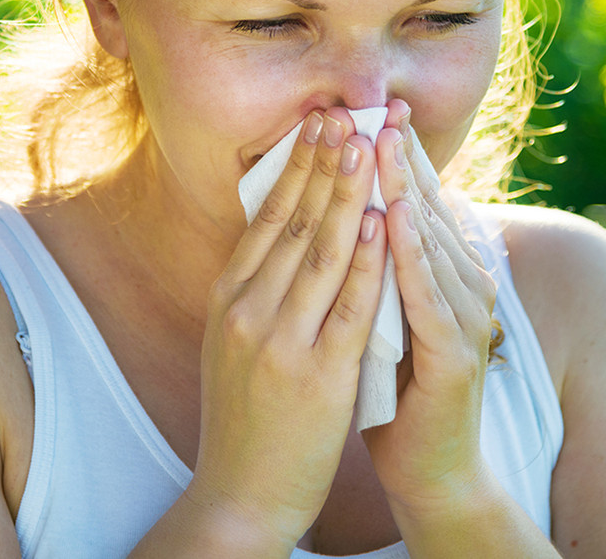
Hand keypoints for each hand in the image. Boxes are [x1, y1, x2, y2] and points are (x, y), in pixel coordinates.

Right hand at [183, 108, 388, 552]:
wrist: (240, 492)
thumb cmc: (245, 410)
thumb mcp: (232, 337)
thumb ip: (255, 283)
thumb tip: (279, 223)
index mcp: (228, 296)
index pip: (267, 216)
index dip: (295, 166)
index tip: (316, 124)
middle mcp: (247, 310)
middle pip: (292, 221)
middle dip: (321, 164)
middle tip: (342, 115)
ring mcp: (279, 341)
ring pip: (319, 252)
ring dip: (344, 194)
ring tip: (362, 146)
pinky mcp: (316, 375)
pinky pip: (347, 306)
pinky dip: (363, 260)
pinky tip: (377, 221)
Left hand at [364, 101, 497, 524]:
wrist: (427, 464)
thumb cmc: (395, 381)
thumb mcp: (379, 308)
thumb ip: (372, 259)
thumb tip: (343, 206)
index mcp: (440, 270)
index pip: (416, 200)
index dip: (393, 155)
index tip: (368, 108)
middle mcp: (461, 284)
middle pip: (426, 208)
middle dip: (398, 157)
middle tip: (378, 108)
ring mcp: (464, 318)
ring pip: (430, 241)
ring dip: (406, 190)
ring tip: (381, 144)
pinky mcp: (457, 356)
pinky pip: (429, 298)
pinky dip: (412, 256)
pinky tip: (396, 220)